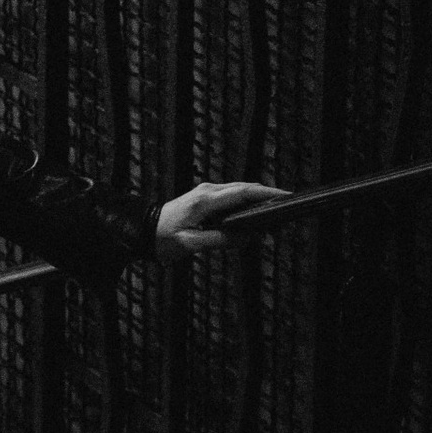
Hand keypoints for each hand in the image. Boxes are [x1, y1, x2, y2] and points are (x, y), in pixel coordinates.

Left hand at [155, 180, 286, 256]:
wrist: (143, 230)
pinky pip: (231, 197)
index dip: (265, 194)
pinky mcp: (206, 198)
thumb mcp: (190, 244)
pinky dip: (246, 203)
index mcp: (204, 201)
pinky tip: (256, 214)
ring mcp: (206, 192)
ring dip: (258, 199)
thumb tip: (246, 236)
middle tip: (289, 206)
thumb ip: (219, 240)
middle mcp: (207, 191)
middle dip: (267, 195)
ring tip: (277, 212)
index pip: (242, 192)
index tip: (285, 196)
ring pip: (239, 191)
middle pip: (245, 188)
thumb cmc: (163, 239)